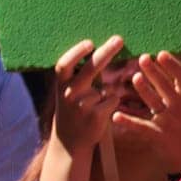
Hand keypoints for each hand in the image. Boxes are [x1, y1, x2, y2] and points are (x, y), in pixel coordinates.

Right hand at [52, 36, 123, 154]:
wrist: (69, 141)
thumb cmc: (71, 108)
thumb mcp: (66, 91)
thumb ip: (77, 74)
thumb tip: (95, 49)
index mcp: (61, 85)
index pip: (65, 64)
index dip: (76, 52)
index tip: (90, 42)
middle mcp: (69, 94)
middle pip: (90, 68)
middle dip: (106, 52)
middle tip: (119, 39)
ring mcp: (82, 106)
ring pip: (107, 88)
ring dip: (106, 93)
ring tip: (94, 106)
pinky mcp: (96, 117)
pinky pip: (113, 100)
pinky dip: (111, 102)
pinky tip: (100, 112)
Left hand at [111, 51, 180, 172]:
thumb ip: (173, 87)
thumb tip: (161, 60)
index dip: (173, 66)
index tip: (162, 53)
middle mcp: (179, 108)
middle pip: (167, 87)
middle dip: (156, 72)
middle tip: (143, 58)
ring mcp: (168, 122)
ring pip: (156, 103)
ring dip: (145, 90)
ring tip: (135, 77)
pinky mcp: (158, 135)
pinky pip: (141, 127)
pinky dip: (129, 121)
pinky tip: (115, 115)